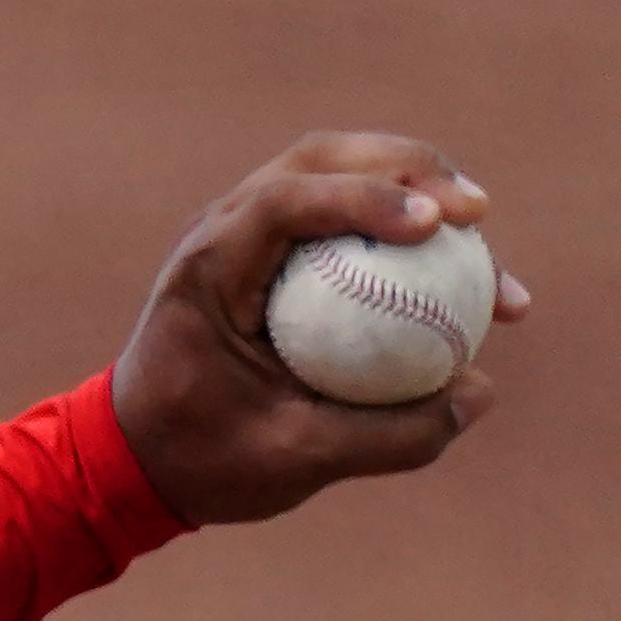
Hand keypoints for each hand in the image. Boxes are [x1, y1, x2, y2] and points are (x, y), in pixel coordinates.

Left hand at [108, 132, 532, 526]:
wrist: (141, 461)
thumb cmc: (203, 460)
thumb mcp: (293, 460)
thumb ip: (386, 436)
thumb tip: (479, 393)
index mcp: (206, 269)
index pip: (285, 199)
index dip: (365, 196)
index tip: (435, 226)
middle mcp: (223, 232)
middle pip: (323, 160)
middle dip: (409, 169)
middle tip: (475, 212)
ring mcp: (248, 232)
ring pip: (340, 173)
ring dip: (413, 184)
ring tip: (478, 226)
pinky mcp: (277, 250)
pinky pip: (345, 217)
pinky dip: (399, 227)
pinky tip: (458, 265)